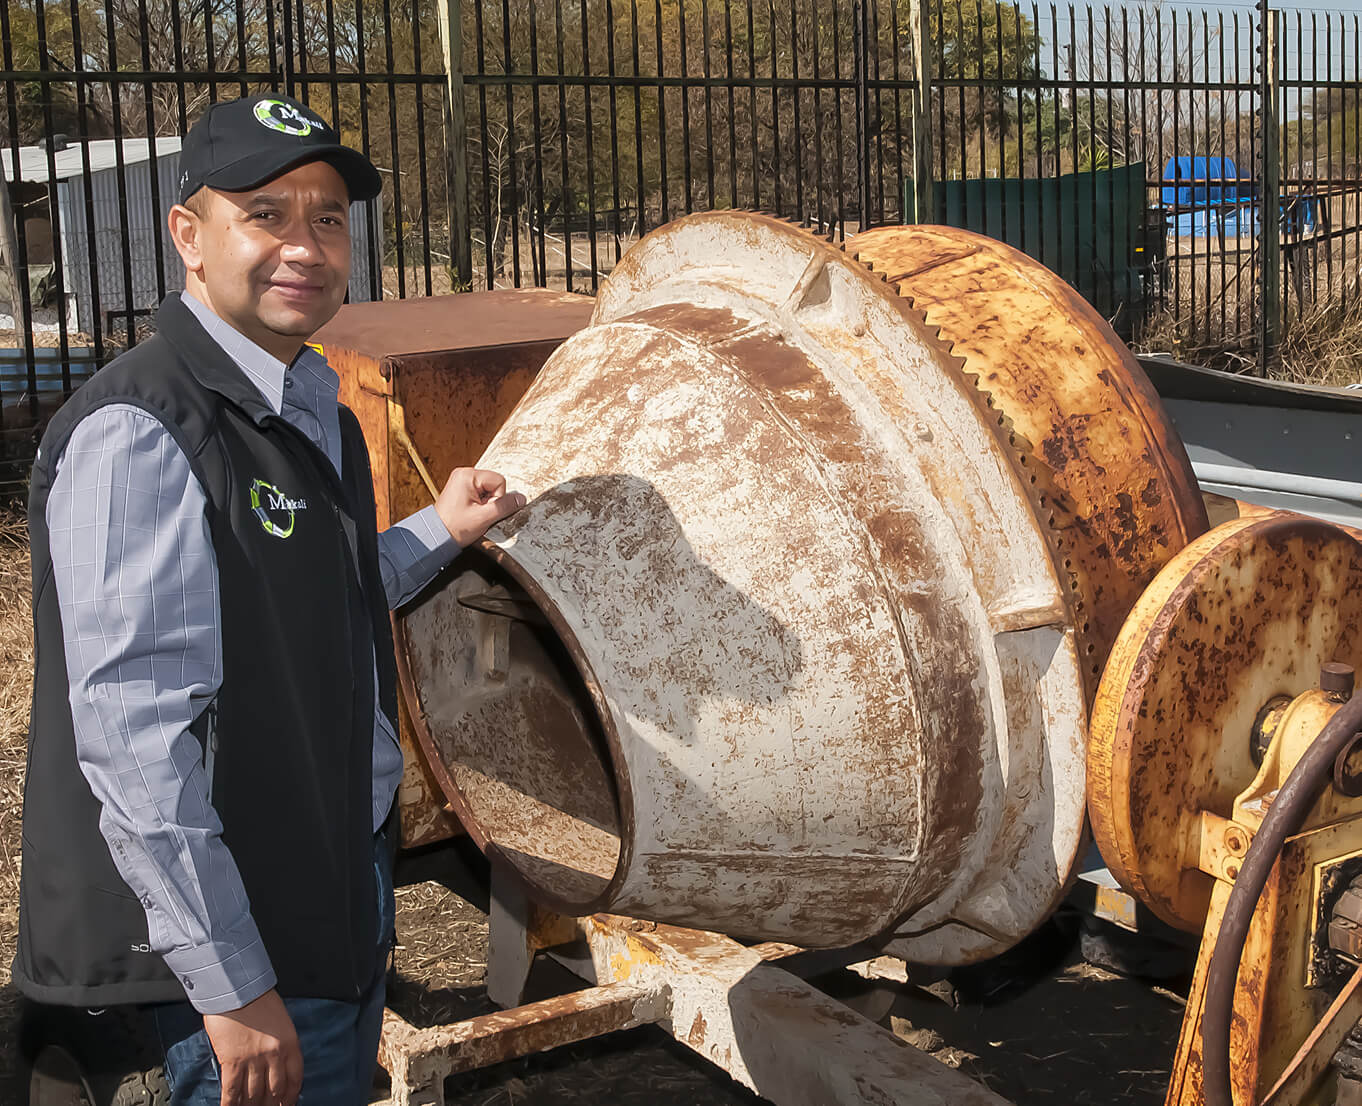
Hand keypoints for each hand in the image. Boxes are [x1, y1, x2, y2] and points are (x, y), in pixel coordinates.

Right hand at [202, 989, 302, 1105]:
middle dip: (271, 1104)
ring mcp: (253, 1059)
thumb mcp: (281, 1021)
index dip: (291, 1096)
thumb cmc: (257, 999)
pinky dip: (231, 1105)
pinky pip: (232, 1091)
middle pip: (275, 1090)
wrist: (235, 989)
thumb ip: (282, 1043)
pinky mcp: (232, 1061)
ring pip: (254, 1094)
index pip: (295, 1078)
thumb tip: (277, 1066)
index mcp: (290, 1042)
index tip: (286, 1104)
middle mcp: (274, 1054)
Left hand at [434, 467, 526, 546]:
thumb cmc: (455, 527)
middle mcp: (464, 474)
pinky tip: (471, 513)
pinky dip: (480, 505)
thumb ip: (505, 506)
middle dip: (491, 501)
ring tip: (473, 514)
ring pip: (489, 490)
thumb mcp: (484, 517)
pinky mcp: (461, 490)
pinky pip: (480, 494)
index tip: (483, 510)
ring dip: (485, 504)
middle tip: (478, 513)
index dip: (497, 499)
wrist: (436, 537)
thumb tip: (521, 499)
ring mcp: (461, 481)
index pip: (499, 481)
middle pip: (494, 485)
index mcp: (467, 475)